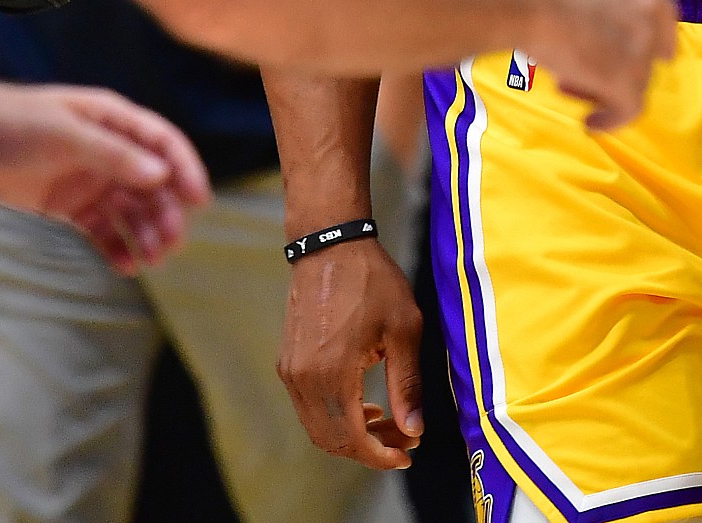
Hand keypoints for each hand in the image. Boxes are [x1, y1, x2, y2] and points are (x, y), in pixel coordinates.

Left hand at [0, 71, 210, 274]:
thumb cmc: (16, 122)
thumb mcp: (64, 133)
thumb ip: (112, 154)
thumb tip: (159, 176)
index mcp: (115, 121)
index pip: (163, 144)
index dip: (185, 169)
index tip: (199, 201)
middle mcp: (110, 151)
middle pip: (152, 184)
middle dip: (166, 213)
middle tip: (170, 244)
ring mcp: (91, 180)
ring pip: (132, 211)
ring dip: (146, 234)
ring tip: (151, 260)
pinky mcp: (70, 207)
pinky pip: (103, 230)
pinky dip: (117, 247)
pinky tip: (125, 265)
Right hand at [277, 235, 423, 469]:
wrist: (329, 245)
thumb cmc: (372, 281)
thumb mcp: (403, 329)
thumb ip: (408, 385)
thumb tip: (414, 430)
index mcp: (334, 372)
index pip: (353, 438)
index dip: (380, 456)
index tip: (407, 455)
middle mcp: (304, 378)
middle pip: (332, 440)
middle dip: (370, 449)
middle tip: (403, 439)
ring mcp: (291, 371)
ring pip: (318, 427)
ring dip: (352, 434)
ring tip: (387, 421)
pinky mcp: (287, 362)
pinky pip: (309, 407)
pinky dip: (335, 416)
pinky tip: (363, 403)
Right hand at [521, 0, 678, 128]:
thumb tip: (595, 23)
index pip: (664, 15)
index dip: (656, 39)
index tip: (648, 55)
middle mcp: (646, 14)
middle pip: (645, 53)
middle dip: (614, 65)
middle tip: (576, 71)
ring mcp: (639, 47)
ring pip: (634, 81)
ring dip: (602, 88)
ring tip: (563, 86)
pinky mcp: (625, 78)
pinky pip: (628, 109)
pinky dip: (611, 119)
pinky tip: (590, 122)